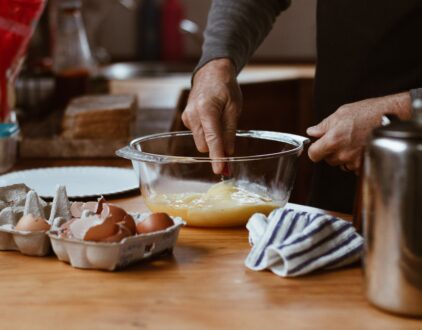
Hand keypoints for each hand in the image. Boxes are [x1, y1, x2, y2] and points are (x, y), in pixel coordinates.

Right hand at [182, 58, 241, 173]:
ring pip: (200, 141)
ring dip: (212, 140)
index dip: (217, 157)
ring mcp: (187, 117)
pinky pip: (198, 134)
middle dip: (216, 149)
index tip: (220, 170)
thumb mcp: (234, 108)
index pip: (212, 139)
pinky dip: (206, 134)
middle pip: (204, 145)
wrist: (211, 72)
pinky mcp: (186, 119)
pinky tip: (212, 121)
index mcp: (206, 110)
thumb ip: (230, 132)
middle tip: (230, 148)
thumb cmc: (225, 88)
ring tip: (221, 123)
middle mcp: (192, 115)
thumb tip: (229, 154)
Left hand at [306, 92, 410, 172]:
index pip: (313, 155)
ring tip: (353, 141)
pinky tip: (360, 147)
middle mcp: (343, 153)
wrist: (392, 118)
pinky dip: (354, 159)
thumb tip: (312, 132)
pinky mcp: (364, 165)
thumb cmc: (368, 112)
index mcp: (334, 139)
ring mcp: (354, 161)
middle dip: (331, 151)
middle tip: (341, 138)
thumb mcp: (342, 113)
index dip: (314, 150)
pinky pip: (353, 166)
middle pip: (327, 159)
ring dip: (343, 156)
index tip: (317, 146)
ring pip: (340, 163)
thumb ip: (324, 125)